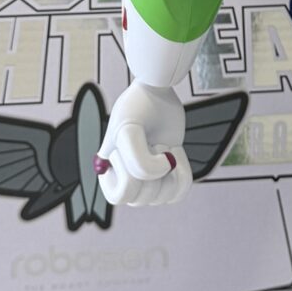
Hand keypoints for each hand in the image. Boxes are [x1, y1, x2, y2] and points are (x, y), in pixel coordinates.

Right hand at [94, 81, 191, 209]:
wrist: (157, 91)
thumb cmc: (136, 107)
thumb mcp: (127, 130)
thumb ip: (138, 160)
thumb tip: (164, 173)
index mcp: (108, 172)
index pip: (120, 197)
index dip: (131, 178)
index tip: (128, 151)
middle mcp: (127, 179)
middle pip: (142, 200)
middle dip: (153, 171)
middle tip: (150, 143)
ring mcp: (149, 179)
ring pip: (163, 198)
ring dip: (169, 170)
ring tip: (162, 146)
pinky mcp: (169, 174)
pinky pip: (180, 192)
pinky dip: (183, 173)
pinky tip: (176, 152)